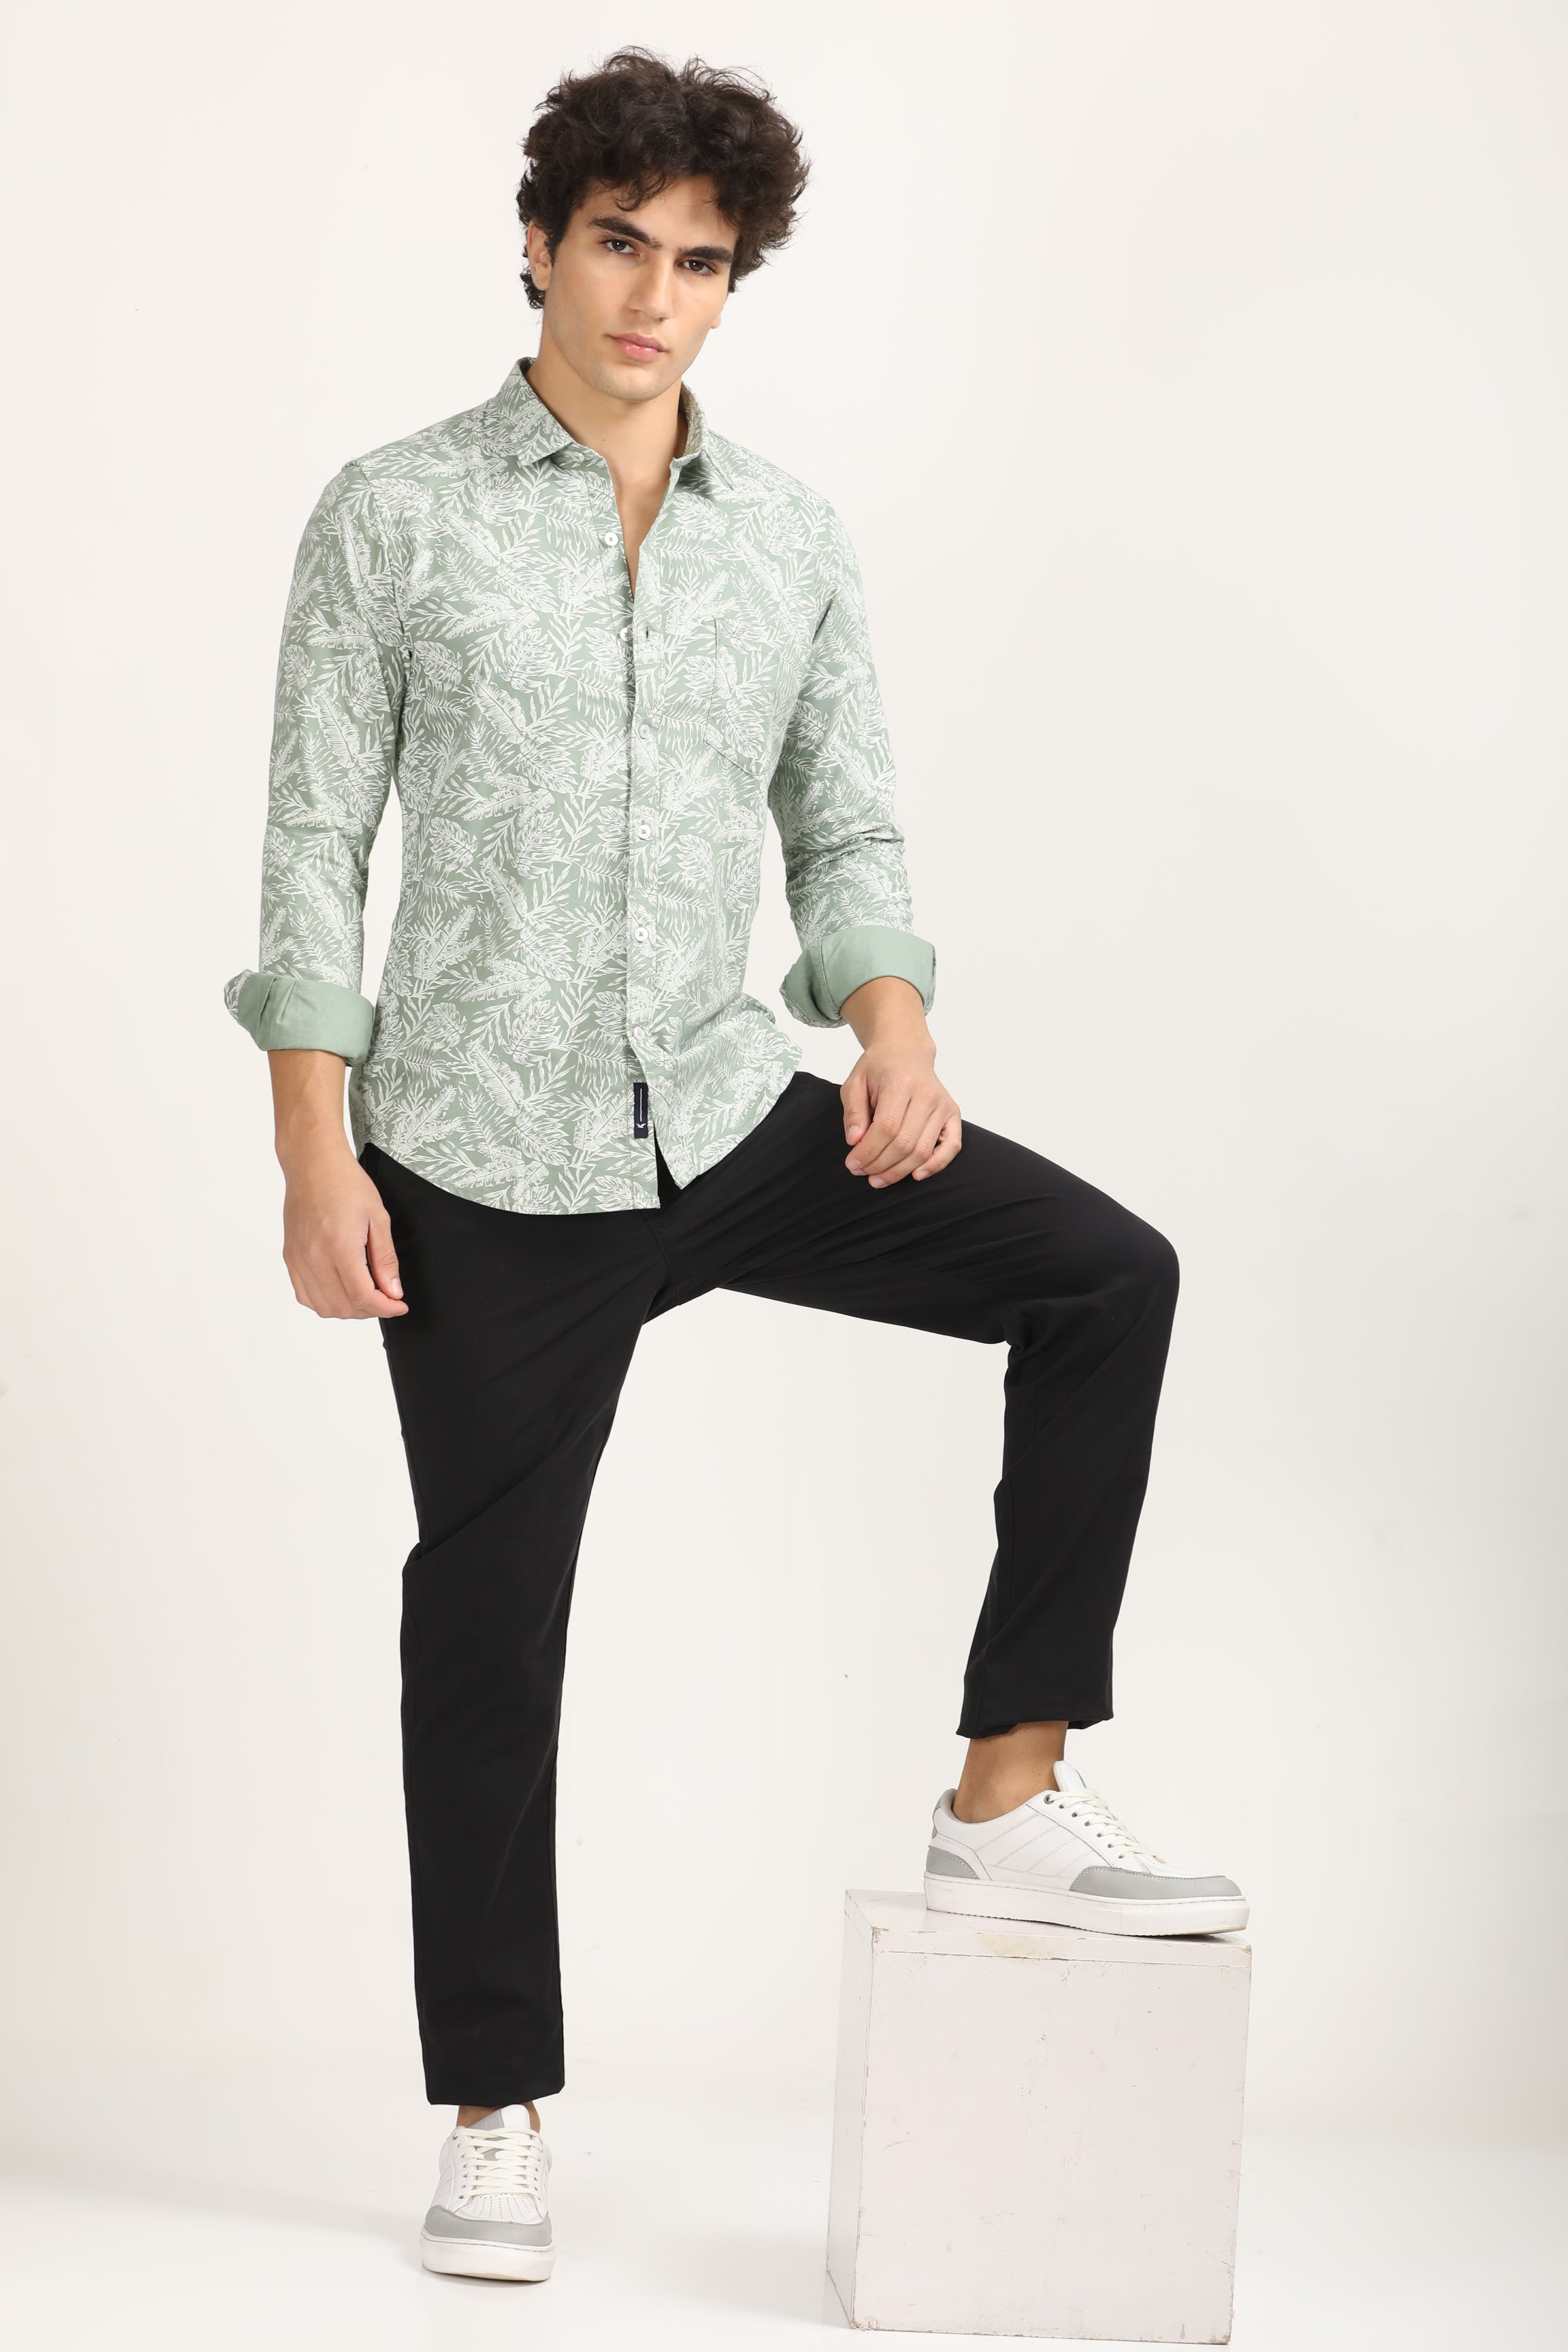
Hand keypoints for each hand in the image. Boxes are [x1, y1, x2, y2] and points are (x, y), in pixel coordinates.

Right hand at [268, 1047, 406, 1318]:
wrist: (312, 1164)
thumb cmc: (347, 1184)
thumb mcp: (378, 1218)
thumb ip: (385, 1259)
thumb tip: (393, 1292)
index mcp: (339, 1247)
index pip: (363, 1296)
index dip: (385, 1308)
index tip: (400, 1305)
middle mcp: (314, 1257)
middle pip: (343, 1307)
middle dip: (370, 1310)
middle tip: (387, 1299)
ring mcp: (298, 1259)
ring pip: (323, 1306)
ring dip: (348, 1309)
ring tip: (366, 1295)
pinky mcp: (290, 1257)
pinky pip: (305, 1295)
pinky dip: (325, 1302)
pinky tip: (341, 1290)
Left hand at [838, 984, 961, 1187]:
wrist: (906, 1052)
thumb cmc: (878, 1069)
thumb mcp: (855, 1083)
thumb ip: (853, 1112)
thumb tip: (854, 1141)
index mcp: (900, 1083)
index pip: (886, 1128)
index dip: (867, 1151)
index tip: (852, 1163)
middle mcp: (927, 1094)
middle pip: (904, 1143)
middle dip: (879, 1164)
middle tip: (861, 1172)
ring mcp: (943, 1105)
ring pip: (923, 1151)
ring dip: (899, 1171)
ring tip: (878, 1178)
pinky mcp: (953, 1114)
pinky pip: (951, 1147)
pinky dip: (936, 1165)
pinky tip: (916, 1175)